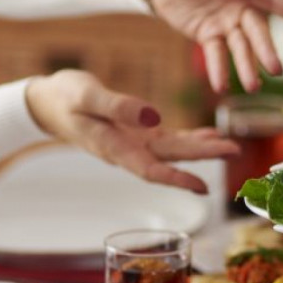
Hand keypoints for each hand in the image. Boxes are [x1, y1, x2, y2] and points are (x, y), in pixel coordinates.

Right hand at [25, 70, 237, 193]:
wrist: (47, 102)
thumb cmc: (63, 97)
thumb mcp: (86, 96)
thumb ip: (119, 107)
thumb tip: (155, 117)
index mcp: (113, 148)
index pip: (150, 170)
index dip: (178, 179)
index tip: (203, 186)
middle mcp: (128, 151)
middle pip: (171, 159)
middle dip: (203, 157)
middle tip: (234, 151)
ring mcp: (134, 144)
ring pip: (174, 151)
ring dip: (202, 149)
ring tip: (231, 146)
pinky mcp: (138, 133)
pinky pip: (169, 139)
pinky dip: (190, 138)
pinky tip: (210, 136)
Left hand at [143, 0, 282, 92]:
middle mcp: (238, 4)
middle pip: (256, 30)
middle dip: (266, 50)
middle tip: (276, 70)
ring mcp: (225, 22)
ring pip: (240, 47)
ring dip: (246, 67)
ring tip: (252, 88)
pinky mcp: (208, 35)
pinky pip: (215, 54)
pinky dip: (218, 70)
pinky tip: (221, 86)